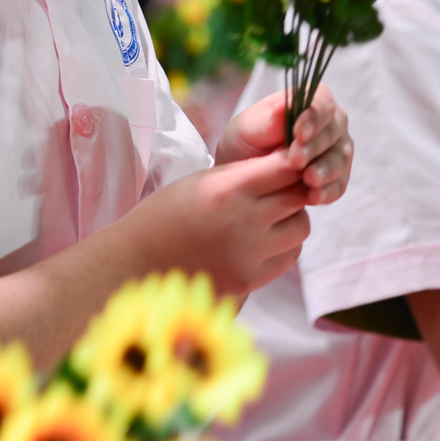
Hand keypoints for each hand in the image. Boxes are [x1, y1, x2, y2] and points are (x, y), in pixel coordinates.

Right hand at [129, 150, 311, 294]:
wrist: (138, 261)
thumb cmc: (166, 213)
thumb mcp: (203, 180)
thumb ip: (245, 173)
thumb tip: (286, 164)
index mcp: (229, 189)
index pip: (287, 166)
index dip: (293, 161)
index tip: (291, 160)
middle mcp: (244, 222)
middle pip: (300, 197)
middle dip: (296, 187)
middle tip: (283, 187)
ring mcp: (249, 255)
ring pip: (301, 228)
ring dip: (293, 218)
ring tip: (272, 215)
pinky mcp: (249, 280)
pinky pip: (288, 257)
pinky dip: (284, 246)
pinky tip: (264, 239)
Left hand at [217, 86, 352, 204]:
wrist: (246, 171)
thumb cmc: (247, 141)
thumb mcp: (247, 129)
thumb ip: (266, 122)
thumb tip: (283, 109)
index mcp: (312, 101)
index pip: (322, 104)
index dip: (314, 118)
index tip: (299, 133)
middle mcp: (331, 123)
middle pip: (333, 133)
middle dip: (315, 148)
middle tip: (297, 161)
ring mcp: (337, 151)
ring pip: (340, 160)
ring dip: (326, 171)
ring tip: (309, 181)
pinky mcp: (336, 178)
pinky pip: (339, 185)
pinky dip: (329, 192)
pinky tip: (315, 198)